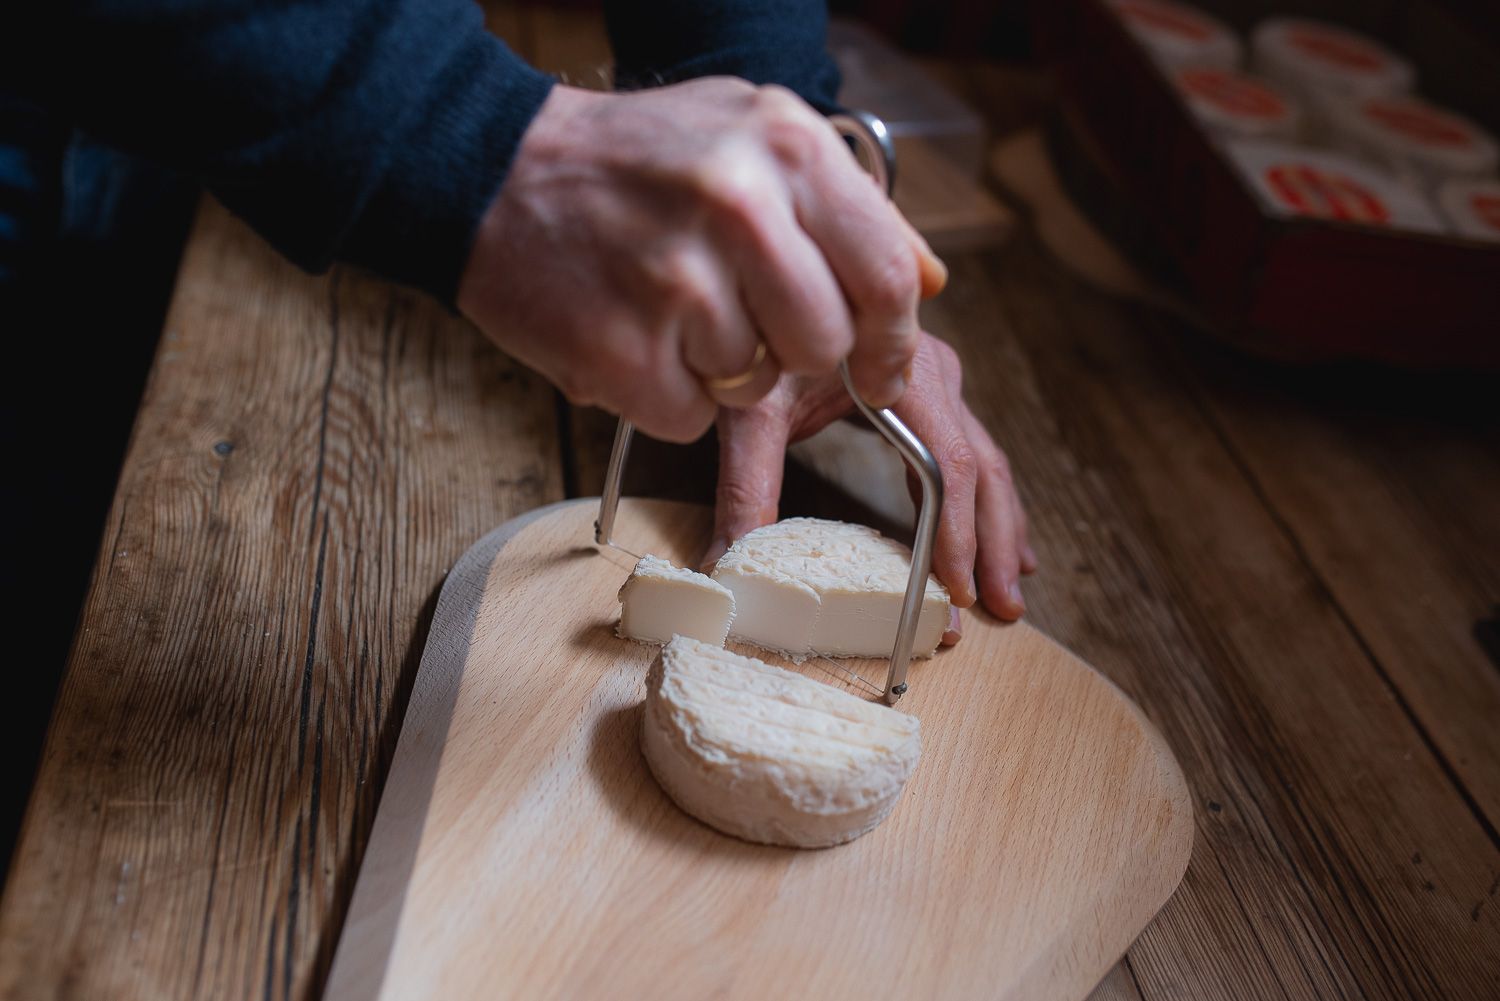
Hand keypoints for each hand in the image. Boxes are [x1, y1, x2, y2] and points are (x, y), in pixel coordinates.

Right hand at [457, 78, 945, 443]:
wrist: (491, 170)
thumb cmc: (633, 160)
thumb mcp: (752, 135)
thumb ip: (847, 207)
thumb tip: (930, 280)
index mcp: (785, 147)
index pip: (887, 272)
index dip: (891, 337)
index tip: (880, 369)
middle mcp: (738, 205)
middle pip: (826, 344)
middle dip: (793, 353)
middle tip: (741, 322)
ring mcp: (677, 281)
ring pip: (756, 386)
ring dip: (720, 369)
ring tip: (669, 310)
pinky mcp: (622, 351)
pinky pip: (688, 416)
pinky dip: (664, 394)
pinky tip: (632, 336)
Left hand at [707, 334, 1036, 633]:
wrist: (771, 280)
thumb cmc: (761, 336)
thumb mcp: (749, 413)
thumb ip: (743, 489)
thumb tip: (726, 567)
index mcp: (902, 370)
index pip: (945, 466)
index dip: (955, 534)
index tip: (956, 591)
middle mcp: (933, 371)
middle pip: (980, 469)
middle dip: (991, 546)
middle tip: (999, 610)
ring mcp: (938, 381)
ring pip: (986, 465)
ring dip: (999, 531)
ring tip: (1009, 591)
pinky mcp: (929, 394)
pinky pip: (969, 456)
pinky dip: (984, 505)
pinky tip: (1002, 545)